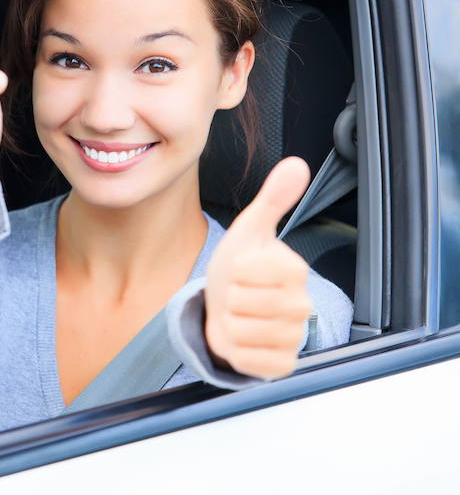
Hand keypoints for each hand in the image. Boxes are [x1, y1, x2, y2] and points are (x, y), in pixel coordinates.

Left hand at [203, 157, 312, 379]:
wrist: (228, 304)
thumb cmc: (240, 266)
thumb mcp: (249, 230)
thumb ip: (272, 198)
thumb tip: (297, 163)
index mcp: (295, 270)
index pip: (244, 272)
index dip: (232, 270)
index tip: (241, 270)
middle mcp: (302, 306)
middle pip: (239, 303)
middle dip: (227, 298)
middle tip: (237, 294)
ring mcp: (293, 338)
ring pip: (238, 332)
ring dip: (227, 323)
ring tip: (238, 314)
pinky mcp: (281, 366)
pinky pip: (245, 360)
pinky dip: (233, 350)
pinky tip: (242, 338)